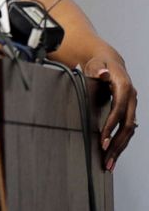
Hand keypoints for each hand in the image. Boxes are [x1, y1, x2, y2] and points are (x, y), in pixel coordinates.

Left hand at [83, 51, 137, 170]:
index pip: (118, 111)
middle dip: (117, 144)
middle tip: (106, 159)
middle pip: (127, 126)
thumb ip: (97, 69)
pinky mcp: (128, 112)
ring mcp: (132, 106)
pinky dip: (120, 144)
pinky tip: (113, 156)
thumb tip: (102, 73)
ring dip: (120, 149)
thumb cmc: (99, 64)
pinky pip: (126, 131)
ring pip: (129, 132)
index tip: (103, 141)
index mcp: (124, 87)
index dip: (111, 126)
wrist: (109, 62)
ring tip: (109, 164)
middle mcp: (131, 99)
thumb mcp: (96, 64)